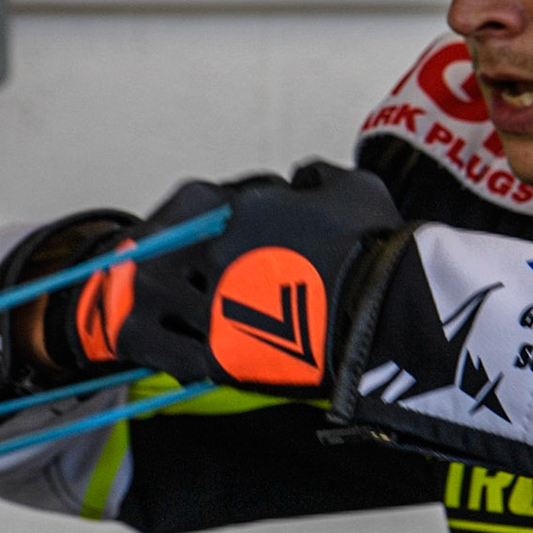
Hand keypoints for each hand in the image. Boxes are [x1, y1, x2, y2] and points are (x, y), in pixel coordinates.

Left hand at [67, 162, 402, 395]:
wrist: (387, 315)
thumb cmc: (375, 247)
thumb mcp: (354, 187)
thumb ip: (318, 177)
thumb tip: (304, 178)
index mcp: (238, 206)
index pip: (185, 206)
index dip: (176, 222)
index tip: (173, 235)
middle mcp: (211, 252)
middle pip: (154, 256)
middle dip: (151, 266)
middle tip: (152, 276)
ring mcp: (210, 304)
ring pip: (149, 305)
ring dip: (145, 308)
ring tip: (148, 316)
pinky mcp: (219, 355)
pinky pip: (167, 352)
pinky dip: (155, 350)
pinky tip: (157, 352)